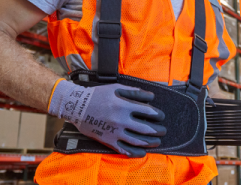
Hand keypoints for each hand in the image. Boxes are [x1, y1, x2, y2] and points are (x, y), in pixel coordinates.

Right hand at [48, 80, 165, 157]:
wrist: (77, 107)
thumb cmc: (98, 95)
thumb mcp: (116, 88)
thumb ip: (134, 92)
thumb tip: (150, 97)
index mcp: (124, 106)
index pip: (148, 112)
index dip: (158, 114)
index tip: (161, 116)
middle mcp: (121, 120)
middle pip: (146, 129)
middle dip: (158, 131)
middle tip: (163, 130)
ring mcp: (115, 132)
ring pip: (138, 141)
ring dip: (150, 142)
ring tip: (157, 142)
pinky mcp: (108, 141)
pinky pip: (124, 150)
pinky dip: (135, 152)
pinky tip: (142, 152)